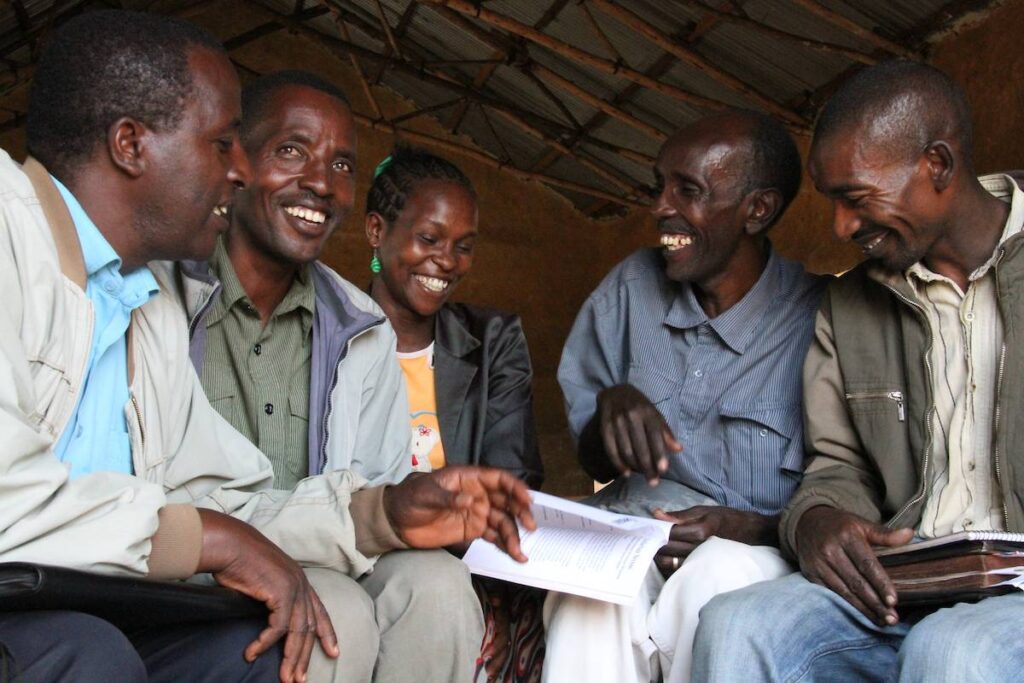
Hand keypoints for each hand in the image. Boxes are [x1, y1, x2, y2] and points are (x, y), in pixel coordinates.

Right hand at [196, 509, 337, 682]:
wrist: (230, 544)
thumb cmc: (239, 562)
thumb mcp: (262, 582)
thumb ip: (271, 600)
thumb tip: (269, 622)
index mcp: (300, 581)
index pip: (320, 611)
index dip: (328, 633)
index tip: (334, 652)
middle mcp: (301, 584)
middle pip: (310, 627)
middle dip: (305, 656)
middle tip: (300, 679)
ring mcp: (294, 588)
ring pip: (298, 631)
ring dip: (291, 658)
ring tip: (286, 678)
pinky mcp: (281, 593)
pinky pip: (277, 627)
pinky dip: (264, 643)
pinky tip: (252, 653)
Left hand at [384, 467, 536, 561]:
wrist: (396, 521)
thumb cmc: (410, 499)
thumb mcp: (425, 494)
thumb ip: (447, 497)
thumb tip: (470, 500)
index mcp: (469, 478)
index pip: (498, 479)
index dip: (515, 487)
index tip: (527, 499)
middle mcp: (478, 494)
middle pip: (507, 501)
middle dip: (521, 512)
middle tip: (530, 526)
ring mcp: (477, 512)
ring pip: (503, 521)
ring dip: (514, 534)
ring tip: (521, 552)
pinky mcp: (473, 530)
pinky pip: (494, 535)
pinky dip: (505, 544)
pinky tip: (514, 554)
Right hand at [597, 384, 681, 484]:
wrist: (615, 392)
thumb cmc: (640, 406)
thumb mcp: (655, 414)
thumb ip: (665, 432)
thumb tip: (678, 449)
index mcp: (647, 411)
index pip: (655, 435)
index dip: (659, 453)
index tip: (663, 470)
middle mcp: (631, 415)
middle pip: (640, 446)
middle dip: (648, 466)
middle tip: (653, 481)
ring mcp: (616, 421)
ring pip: (626, 449)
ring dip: (635, 467)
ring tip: (643, 476)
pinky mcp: (604, 426)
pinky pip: (611, 448)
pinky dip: (618, 463)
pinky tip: (626, 473)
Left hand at [651, 506, 777, 576]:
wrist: (753, 535)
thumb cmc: (728, 519)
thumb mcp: (705, 510)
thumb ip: (679, 515)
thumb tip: (656, 513)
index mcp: (701, 530)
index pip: (670, 532)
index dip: (655, 529)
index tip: (645, 526)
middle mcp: (701, 548)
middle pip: (668, 548)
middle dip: (654, 542)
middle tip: (644, 537)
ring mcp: (703, 560)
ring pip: (671, 562)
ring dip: (659, 555)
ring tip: (652, 546)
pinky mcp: (703, 568)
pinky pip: (680, 569)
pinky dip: (669, 563)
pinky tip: (664, 555)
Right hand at [794, 506, 912, 626]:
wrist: (806, 522)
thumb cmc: (840, 526)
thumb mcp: (861, 524)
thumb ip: (885, 534)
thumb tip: (909, 534)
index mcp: (847, 537)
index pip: (867, 564)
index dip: (881, 584)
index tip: (894, 600)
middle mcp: (830, 550)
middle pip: (856, 582)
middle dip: (875, 603)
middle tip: (892, 619)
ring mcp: (819, 564)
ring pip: (844, 592)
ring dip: (863, 609)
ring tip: (881, 621)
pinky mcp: (811, 575)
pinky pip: (830, 594)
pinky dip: (846, 606)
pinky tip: (860, 614)